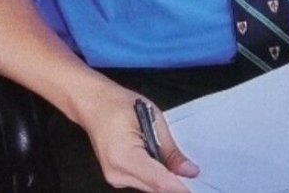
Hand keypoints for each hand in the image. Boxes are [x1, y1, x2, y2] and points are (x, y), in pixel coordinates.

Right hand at [79, 80, 198, 191]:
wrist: (93, 104)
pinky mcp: (116, 177)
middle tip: (194, 176)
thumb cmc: (119, 104)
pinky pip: (142, 181)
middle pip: (154, 187)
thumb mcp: (152, 118)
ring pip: (149, 187)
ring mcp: (114, 178)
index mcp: (124, 156)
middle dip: (175, 183)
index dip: (179, 188)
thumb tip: (188, 170)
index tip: (195, 189)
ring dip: (165, 178)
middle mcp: (117, 173)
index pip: (158, 180)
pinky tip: (163, 163)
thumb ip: (170, 149)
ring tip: (179, 166)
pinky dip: (155, 175)